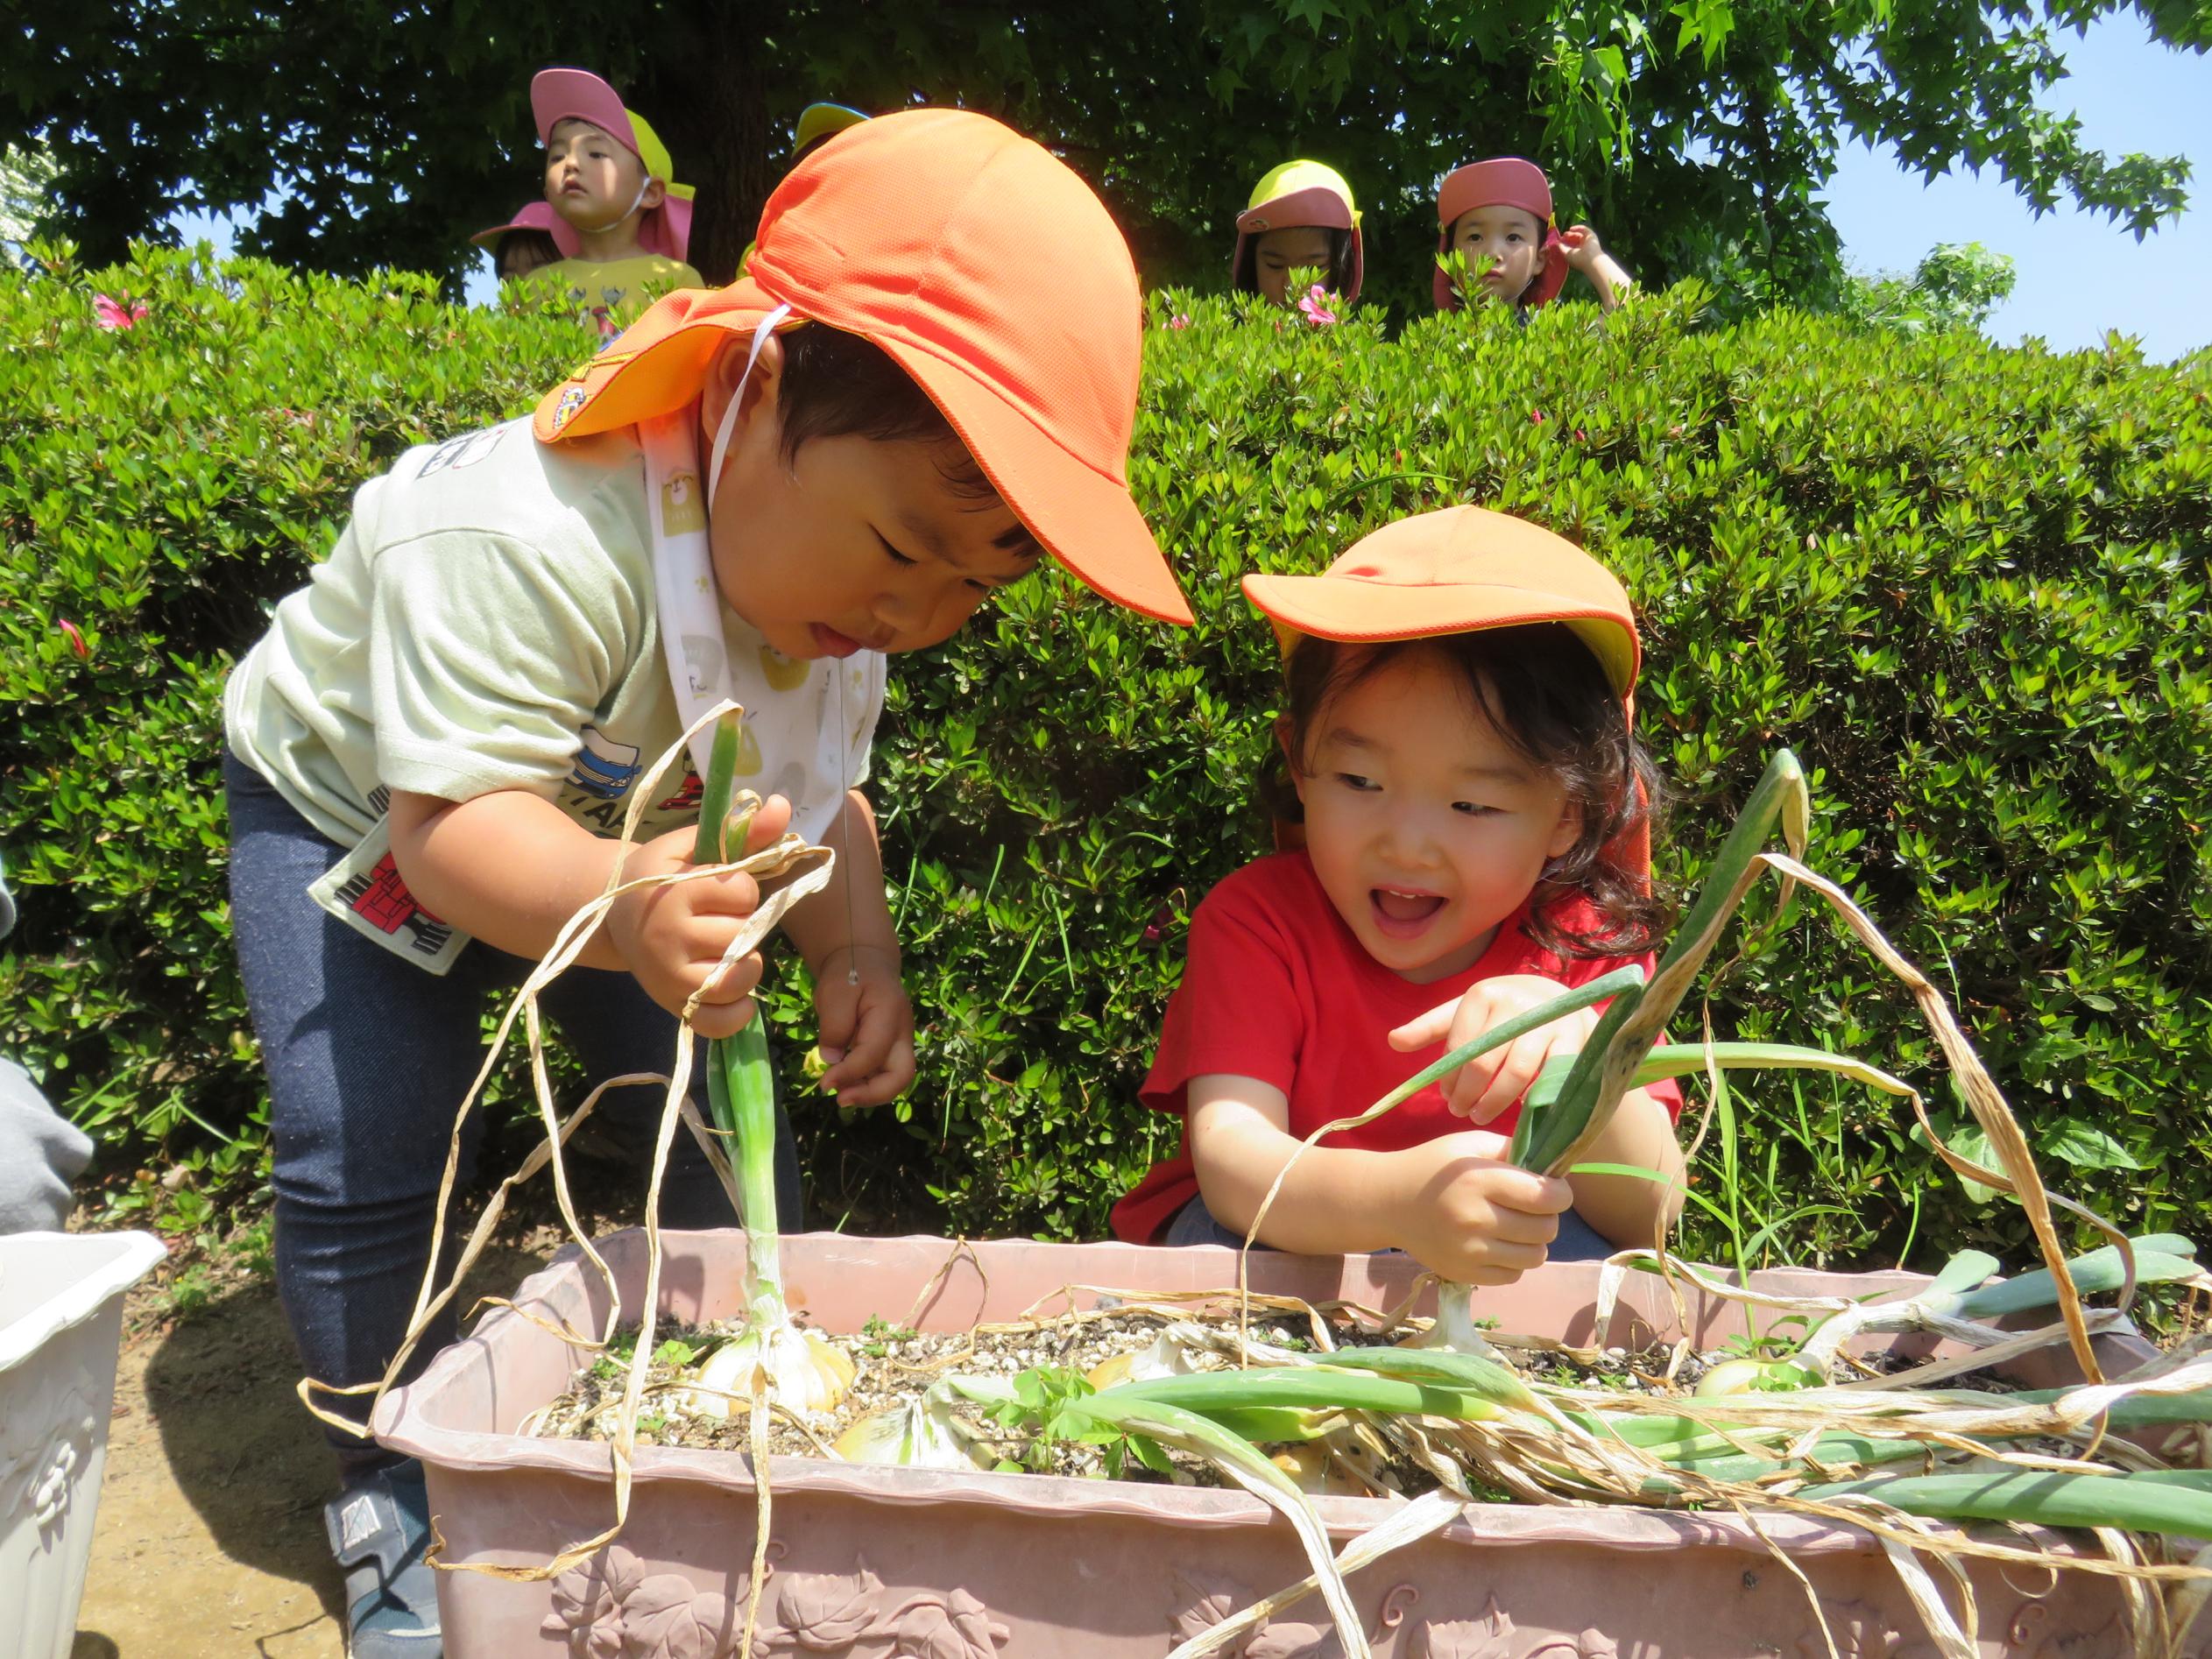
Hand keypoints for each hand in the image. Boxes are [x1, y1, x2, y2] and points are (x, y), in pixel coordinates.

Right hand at [605, 794, 792, 1039]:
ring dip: (745, 964)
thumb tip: (781, 804)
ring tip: (726, 950)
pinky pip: (722, 1023)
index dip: (741, 889)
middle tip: (717, 919)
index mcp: (676, 890)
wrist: (611, 912)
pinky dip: (736, 1011)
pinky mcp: (672, 1007)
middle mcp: (668, 936)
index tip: (718, 887)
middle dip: (743, 925)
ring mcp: (668, 977)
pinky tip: (729, 989)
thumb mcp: (696, 844)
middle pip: (745, 934)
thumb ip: (743, 829)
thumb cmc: (664, 874)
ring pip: (740, 977)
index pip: (743, 892)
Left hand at [810, 944, 915, 1107]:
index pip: (874, 1054)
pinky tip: (845, 1083)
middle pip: (902, 1075)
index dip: (850, 1073)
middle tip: (841, 1099)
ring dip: (869, 1092)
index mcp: (890, 1014)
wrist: (865, 963)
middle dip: (873, 1094)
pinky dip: (867, 1084)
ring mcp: (899, 1042)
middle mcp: (902, 1032)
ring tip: (840, 1093)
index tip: (824, 1083)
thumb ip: (834, 1025)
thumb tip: (832, 1060)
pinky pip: (884, 1074)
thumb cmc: (849, 974)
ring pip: (895, 1079)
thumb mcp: (834, 992)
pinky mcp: (891, 1049)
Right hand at [1388, 1131, 1573, 1283]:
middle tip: (1532, 1207)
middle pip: (1546, 1229)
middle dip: (1548, 1216)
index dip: (1560, 1192)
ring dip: (1534, 1241)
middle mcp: (1476, 1219)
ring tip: (1517, 1227)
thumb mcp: (1470, 1145)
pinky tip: (1498, 1243)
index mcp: (1481, 1181)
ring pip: (1535, 1257)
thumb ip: (1513, 1151)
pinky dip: (1514, 1261)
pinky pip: (1513, 1275)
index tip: (1552, 1187)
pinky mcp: (1464, 1274)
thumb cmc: (1434, 1166)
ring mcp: (1469, 1252)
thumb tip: (1555, 1168)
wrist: (1387, 1202)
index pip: (1547, 1197)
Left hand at [1389, 974, 1597, 1124]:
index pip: (1458, 1046)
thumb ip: (1431, 1027)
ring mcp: (1547, 1021)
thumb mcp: (1467, 1012)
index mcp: (1483, 994)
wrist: (1564, 1004)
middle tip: (1459, 1111)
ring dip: (1494, 1101)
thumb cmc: (1505, 1013)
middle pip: (1483, 1061)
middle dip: (1466, 1093)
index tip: (1445, 1096)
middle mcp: (1515, 1003)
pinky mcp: (1573, 1040)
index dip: (1448, 1077)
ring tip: (1480, 1114)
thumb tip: (1393, 1041)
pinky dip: (1531, 1096)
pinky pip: (1548, 1077)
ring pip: (1516, 1073)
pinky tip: (1518, 1107)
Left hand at [1558, 224, 1603, 271]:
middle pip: (1575, 240)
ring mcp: (1588, 241)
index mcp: (1579, 253)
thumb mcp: (1566, 254)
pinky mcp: (1591, 235)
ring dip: (1572, 233)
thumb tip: (1558, 242)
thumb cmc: (1577, 258)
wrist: (1590, 258)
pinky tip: (1571, 229)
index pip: (1572, 247)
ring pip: (1579, 234)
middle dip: (1568, 237)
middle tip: (1562, 236)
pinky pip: (1584, 229)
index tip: (1559, 241)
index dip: (1566, 243)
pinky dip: (1577, 228)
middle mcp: (1584, 247)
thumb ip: (1561, 248)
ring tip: (1565, 234)